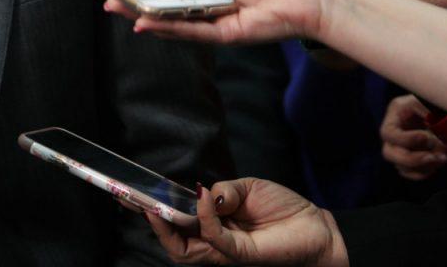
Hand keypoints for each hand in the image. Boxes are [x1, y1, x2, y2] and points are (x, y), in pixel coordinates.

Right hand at [145, 179, 346, 265]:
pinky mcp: (241, 256)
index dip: (152, 210)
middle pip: (172, 241)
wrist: (317, 227)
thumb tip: (199, 192)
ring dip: (169, 224)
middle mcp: (215, 243)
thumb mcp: (248, 189)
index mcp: (214, 226)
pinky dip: (205, 218)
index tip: (129, 194)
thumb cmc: (284, 209)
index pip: (176, 222)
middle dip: (151, 221)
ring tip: (157, 204)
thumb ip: (223, 191)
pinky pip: (214, 240)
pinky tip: (204, 198)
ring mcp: (226, 252)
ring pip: (184, 250)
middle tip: (133, 200)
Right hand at [380, 94, 446, 180]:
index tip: (426, 137)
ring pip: (400, 166)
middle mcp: (395, 131)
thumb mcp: (433, 103)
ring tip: (443, 158)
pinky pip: (410, 172)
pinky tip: (439, 162)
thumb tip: (434, 141)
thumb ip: (432, 118)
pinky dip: (424, 172)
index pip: (388, 133)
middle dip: (412, 159)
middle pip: (388, 153)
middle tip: (433, 157)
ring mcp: (401, 146)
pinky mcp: (410, 156)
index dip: (406, 139)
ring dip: (423, 166)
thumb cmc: (439, 101)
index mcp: (396, 113)